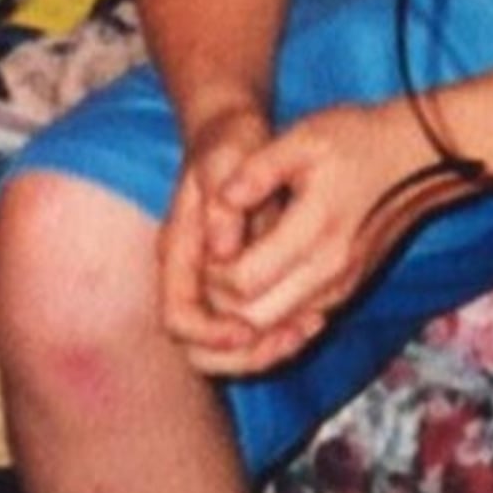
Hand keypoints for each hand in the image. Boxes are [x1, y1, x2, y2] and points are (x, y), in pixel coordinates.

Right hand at [159, 108, 298, 369]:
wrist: (236, 136)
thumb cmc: (229, 145)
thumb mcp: (225, 159)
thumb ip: (221, 201)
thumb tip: (223, 250)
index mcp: (178, 253)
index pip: (179, 317)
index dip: (209, 333)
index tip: (247, 329)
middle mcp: (191, 277)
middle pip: (200, 348)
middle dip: (243, 355)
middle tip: (291, 338)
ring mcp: (214, 285)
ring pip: (228, 347)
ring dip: (265, 350)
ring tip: (309, 330)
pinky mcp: (241, 286)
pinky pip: (254, 328)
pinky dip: (280, 332)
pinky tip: (315, 320)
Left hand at [185, 101, 476, 372]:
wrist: (424, 158)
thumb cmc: (361, 140)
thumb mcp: (304, 138)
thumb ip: (257, 170)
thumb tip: (220, 199)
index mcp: (315, 235)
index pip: (241, 282)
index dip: (212, 270)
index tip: (209, 240)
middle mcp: (330, 274)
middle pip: (253, 320)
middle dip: (221, 302)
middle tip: (211, 263)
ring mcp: (342, 288)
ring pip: (275, 329)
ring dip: (243, 313)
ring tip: (229, 269)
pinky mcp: (349, 290)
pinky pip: (297, 320)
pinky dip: (270, 312)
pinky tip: (258, 278)